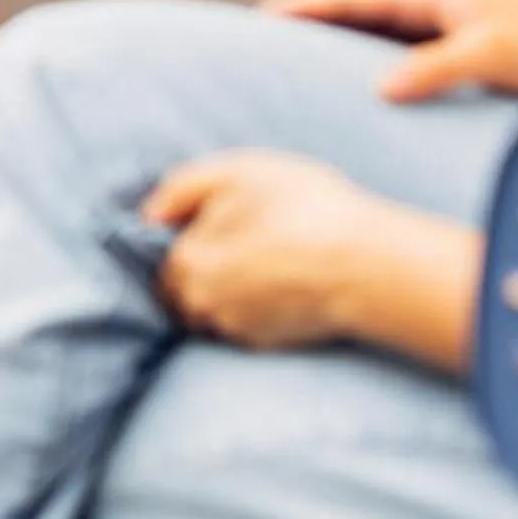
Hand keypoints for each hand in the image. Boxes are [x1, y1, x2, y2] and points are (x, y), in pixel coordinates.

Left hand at [140, 152, 415, 349]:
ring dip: (225, 287)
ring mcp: (233, 331)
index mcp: (185, 265)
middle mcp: (200, 307)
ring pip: (211, 306)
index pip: (164, 256)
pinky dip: (252, 305)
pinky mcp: (265, 345)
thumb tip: (150, 215)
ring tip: (264, 261)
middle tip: (247, 240)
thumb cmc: (303, 209)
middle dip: (203, 265)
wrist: (368, 266)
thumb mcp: (235, 172)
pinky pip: (242, 322)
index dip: (189, 234)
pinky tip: (281, 282)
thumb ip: (181, 188)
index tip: (223, 220)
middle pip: (182, 287)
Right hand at [262, 0, 517, 102]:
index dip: (301, 5)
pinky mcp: (458, 53)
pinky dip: (366, 68)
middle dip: (306, 24)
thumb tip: (385, 86)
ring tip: (296, 72)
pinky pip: (395, 57)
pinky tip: (359, 94)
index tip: (262, 18)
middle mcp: (433, 4)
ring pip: (372, 35)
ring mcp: (443, 27)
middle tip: (264, 47)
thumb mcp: (493, 51)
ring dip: (336, 48)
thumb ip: (436, 66)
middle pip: (351, 11)